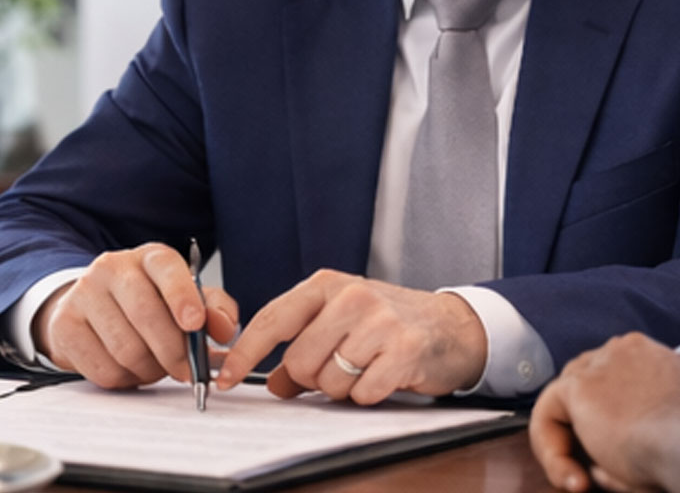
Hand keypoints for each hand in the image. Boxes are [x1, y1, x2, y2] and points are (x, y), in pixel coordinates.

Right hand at [32, 242, 237, 388]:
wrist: (93, 307)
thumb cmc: (150, 302)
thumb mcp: (187, 297)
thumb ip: (215, 310)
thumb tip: (226, 329)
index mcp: (151, 257)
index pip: (167, 269)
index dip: (182, 297)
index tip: (196, 325)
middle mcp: (113, 268)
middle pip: (146, 315)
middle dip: (174, 352)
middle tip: (189, 371)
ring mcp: (84, 295)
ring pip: (125, 348)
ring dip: (151, 369)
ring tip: (159, 368)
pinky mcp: (64, 326)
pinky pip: (102, 368)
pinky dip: (126, 379)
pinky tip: (133, 370)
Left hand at [213, 270, 486, 404]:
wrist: (453, 326)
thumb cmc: (392, 322)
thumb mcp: (343, 323)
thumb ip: (305, 346)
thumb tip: (276, 384)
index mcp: (330, 284)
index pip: (274, 319)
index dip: (246, 354)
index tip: (226, 379)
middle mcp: (354, 297)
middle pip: (299, 361)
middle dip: (314, 377)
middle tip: (342, 367)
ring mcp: (380, 321)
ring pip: (329, 381)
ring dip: (345, 387)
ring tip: (369, 366)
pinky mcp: (405, 349)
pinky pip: (362, 393)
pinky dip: (370, 394)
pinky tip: (386, 375)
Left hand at [530, 335, 679, 492]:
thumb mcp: (674, 430)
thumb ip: (643, 434)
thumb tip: (598, 467)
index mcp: (649, 354)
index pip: (612, 377)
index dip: (608, 416)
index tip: (622, 455)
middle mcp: (622, 351)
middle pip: (583, 381)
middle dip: (581, 425)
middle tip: (589, 469)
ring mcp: (600, 365)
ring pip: (563, 400)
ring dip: (564, 443)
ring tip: (577, 479)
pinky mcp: (579, 387)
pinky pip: (546, 415)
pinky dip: (551, 450)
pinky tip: (570, 478)